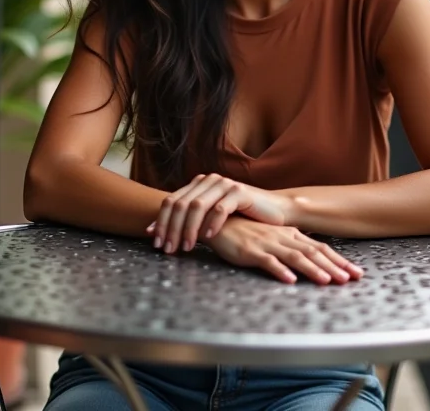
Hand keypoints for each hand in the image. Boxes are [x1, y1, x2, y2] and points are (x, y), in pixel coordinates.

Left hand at [147, 173, 292, 253]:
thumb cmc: (241, 217)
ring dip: (188, 228)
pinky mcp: (240, 192)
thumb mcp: (211, 216)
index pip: (171, 201)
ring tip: (185, 247)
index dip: (161, 221)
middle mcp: (209, 181)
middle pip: (181, 204)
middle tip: (167, 249)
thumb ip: (189, 219)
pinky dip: (212, 223)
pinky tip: (209, 237)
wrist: (274, 211)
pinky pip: (221, 208)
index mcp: (198, 184)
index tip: (154, 241)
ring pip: (197, 206)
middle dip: (171, 228)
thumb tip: (159, 231)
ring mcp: (224, 184)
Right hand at [206, 216, 364, 284]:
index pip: (320, 248)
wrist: (219, 222)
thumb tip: (310, 259)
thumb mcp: (272, 237)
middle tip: (352, 279)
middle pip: (313, 252)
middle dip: (334, 266)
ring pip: (294, 257)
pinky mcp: (250, 250)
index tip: (356, 273)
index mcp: (290, 234)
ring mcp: (267, 243)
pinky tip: (290, 279)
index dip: (339, 261)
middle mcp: (283, 237)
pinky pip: (267, 261)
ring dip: (312, 269)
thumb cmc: (246, 231)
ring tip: (328, 281)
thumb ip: (290, 246)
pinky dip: (280, 270)